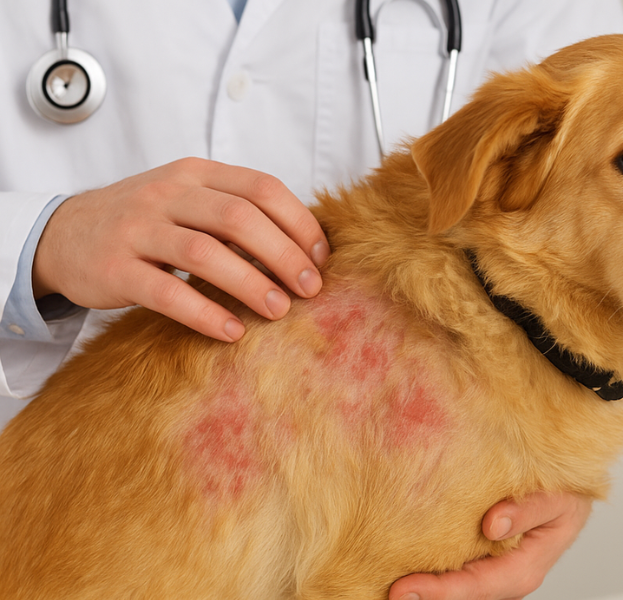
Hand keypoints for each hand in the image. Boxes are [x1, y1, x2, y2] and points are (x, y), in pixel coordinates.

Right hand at [32, 157, 329, 341]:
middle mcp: (168, 193)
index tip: (321, 258)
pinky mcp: (115, 269)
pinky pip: (167, 293)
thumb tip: (303, 247)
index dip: (299, 223)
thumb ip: (236, 212)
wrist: (63, 234)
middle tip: (311, 289)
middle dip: (284, 255)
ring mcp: (138, 229)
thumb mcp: (189, 200)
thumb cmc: (145, 221)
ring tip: (279, 310)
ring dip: (250, 284)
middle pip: (240, 218)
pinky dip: (204, 313)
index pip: (262, 188)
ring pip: (205, 252)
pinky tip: (231, 332)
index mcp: (196, 173)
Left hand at [389, 493, 591, 599]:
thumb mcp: (558, 499)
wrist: (570, 488)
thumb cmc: (567, 495)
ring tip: (387, 581)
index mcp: (523, 568)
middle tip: (389, 590)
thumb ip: (528, 510)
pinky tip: (404, 558)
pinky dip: (430, 565)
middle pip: (460, 592)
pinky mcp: (479, 553)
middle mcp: (504, 574)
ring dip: (425, 584)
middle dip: (425, 594)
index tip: (405, 588)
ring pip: (455, 582)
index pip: (476, 586)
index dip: (441, 591)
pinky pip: (452, 564)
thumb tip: (493, 525)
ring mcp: (490, 567)